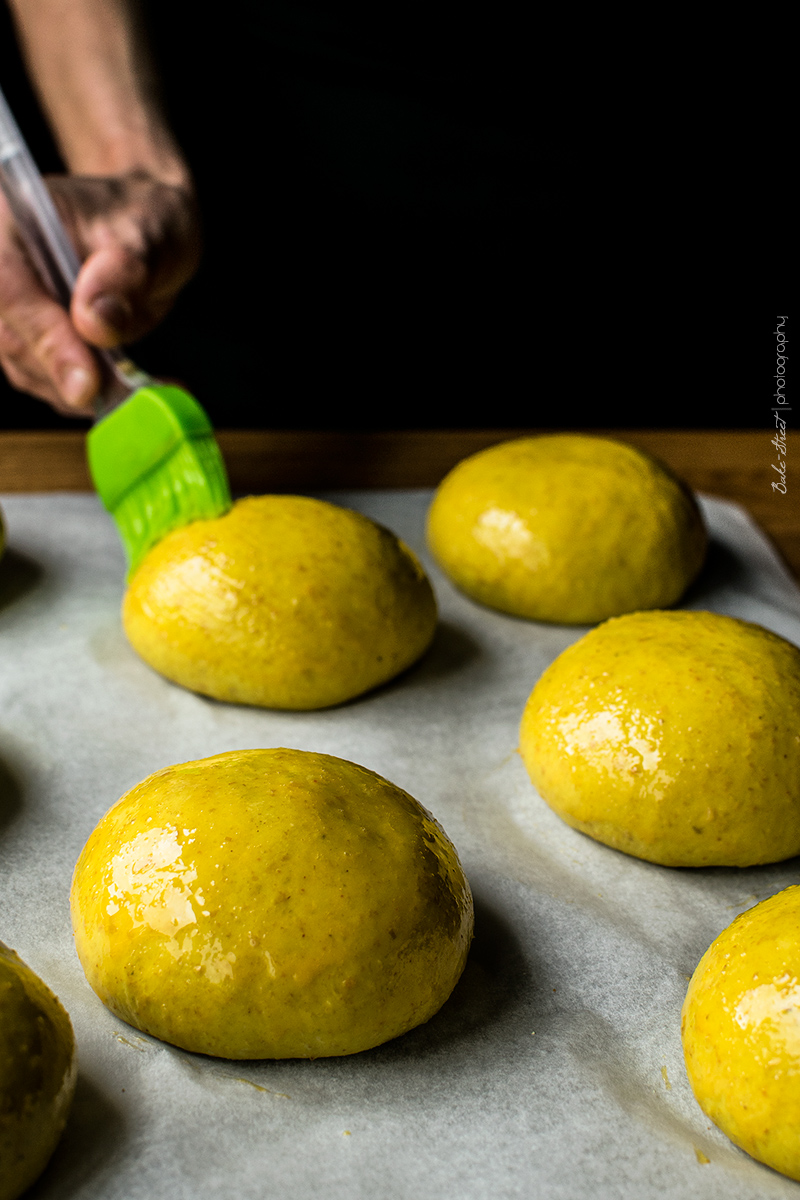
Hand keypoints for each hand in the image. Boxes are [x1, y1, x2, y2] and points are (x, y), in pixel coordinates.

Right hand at [0, 170, 200, 415]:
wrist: (147, 229)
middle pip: (14, 338)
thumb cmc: (145, 217)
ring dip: (82, 390)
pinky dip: (88, 393)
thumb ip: (124, 273)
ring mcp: (8, 309)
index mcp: (9, 222)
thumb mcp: (149, 233)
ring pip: (28, 368)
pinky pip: (47, 379)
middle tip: (128, 397)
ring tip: (140, 391)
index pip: (10, 288)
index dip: (46, 339)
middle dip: (70, 375)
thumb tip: (95, 323)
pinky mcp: (28, 340)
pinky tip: (127, 389)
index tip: (87, 382)